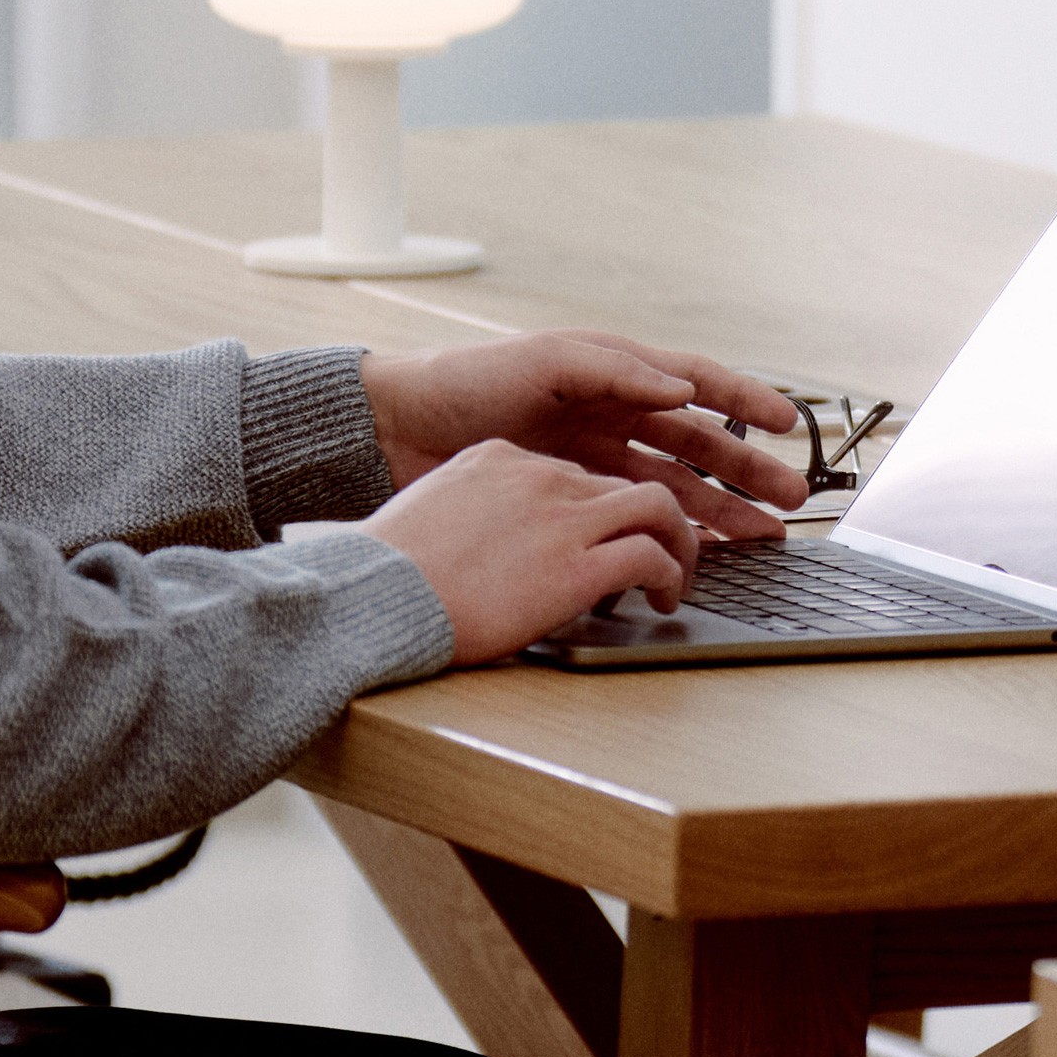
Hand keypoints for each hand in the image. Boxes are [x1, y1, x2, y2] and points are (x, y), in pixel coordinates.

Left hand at [361, 332, 808, 538]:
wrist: (400, 432)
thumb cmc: (467, 381)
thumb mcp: (544, 363)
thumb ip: (616, 371)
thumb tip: (681, 389)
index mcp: (614, 372)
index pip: (696, 384)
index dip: (746, 401)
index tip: (788, 423)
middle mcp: (613, 414)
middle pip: (698, 444)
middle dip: (747, 471)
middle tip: (791, 499)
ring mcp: (595, 459)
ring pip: (675, 485)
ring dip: (720, 509)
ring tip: (762, 537)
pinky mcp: (572, 497)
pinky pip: (635, 513)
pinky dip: (670, 530)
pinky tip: (699, 551)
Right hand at [376, 441, 707, 660]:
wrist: (377, 595)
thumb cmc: (391, 571)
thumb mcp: (433, 510)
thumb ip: (474, 510)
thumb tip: (492, 541)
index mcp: (504, 458)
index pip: (576, 472)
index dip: (600, 510)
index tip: (608, 537)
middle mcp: (541, 477)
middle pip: (624, 483)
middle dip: (656, 518)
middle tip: (668, 551)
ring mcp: (562, 518)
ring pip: (658, 505)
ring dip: (679, 541)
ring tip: (677, 576)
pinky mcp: (577, 565)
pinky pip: (650, 555)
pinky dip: (669, 575)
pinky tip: (663, 599)